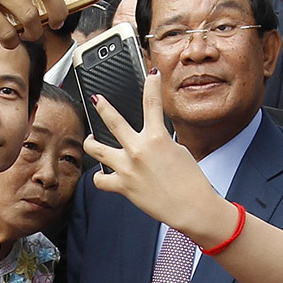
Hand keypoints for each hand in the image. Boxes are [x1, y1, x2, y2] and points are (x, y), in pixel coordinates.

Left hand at [84, 70, 229, 236]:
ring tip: (90, 139)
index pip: (152, 102)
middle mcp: (139, 150)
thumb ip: (161, 141)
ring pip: (95, 148)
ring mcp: (127, 168)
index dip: (152, 84)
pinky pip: (100, 179)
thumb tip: (150, 139)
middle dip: (103, 106)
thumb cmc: (192, 182)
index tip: (151, 74)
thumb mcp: (180, 151)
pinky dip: (101, 176)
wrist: (192, 208)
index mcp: (157, 138)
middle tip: (96, 98)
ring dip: (90, 141)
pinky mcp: (123, 186)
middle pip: (113, 120)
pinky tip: (104, 174)